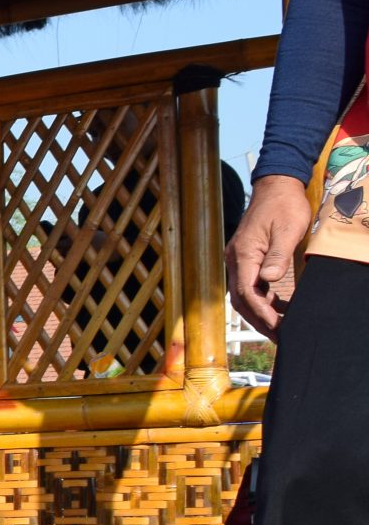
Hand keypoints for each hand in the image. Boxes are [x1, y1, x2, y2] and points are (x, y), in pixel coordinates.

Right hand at [229, 174, 313, 337]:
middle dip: (260, 321)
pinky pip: (252, 287)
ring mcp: (240, 260)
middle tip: (280, 337)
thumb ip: (278, 256)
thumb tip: (269, 279)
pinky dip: (264, 302)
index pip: (247, 292)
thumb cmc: (284, 205)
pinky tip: (281, 308)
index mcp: (243, 254)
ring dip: (261, 314)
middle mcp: (236, 260)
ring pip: (245, 296)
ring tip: (282, 329)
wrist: (277, 186)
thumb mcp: (287, 229)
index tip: (279, 327)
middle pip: (242, 300)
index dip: (262, 313)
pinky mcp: (248, 260)